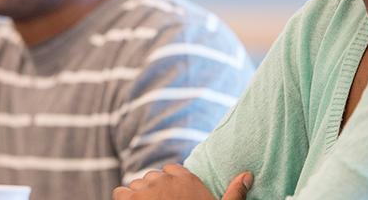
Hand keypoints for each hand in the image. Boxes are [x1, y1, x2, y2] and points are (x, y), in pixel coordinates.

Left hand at [112, 164, 250, 199]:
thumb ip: (234, 193)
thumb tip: (248, 174)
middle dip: (153, 191)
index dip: (169, 184)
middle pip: (152, 177)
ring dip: (138, 197)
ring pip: (136, 185)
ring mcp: (147, 189)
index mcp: (188, 180)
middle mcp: (166, 180)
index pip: (171, 170)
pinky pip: (120, 192)